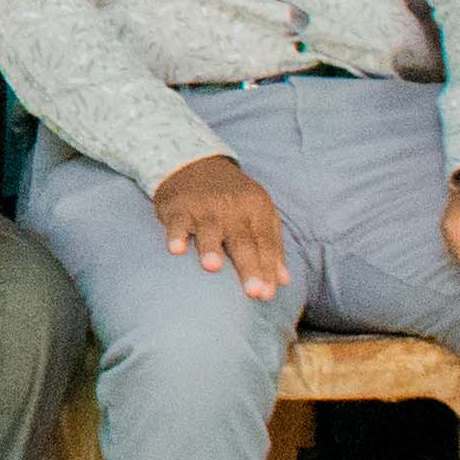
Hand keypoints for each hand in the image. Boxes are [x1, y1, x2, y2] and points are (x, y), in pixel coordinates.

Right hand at [150, 152, 291, 301]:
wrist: (194, 165)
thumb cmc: (231, 199)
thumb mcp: (258, 213)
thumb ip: (271, 246)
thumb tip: (283, 281)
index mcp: (257, 208)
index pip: (265, 242)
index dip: (267, 268)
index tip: (267, 295)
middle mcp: (233, 206)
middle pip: (242, 240)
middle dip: (248, 266)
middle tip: (253, 292)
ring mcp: (204, 205)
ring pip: (210, 229)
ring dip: (210, 248)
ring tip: (212, 268)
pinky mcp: (179, 206)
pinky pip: (177, 222)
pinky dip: (176, 235)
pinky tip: (176, 250)